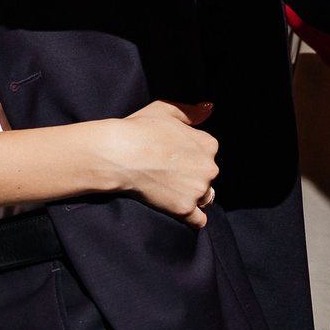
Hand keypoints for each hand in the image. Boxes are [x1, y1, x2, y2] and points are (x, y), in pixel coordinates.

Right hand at [105, 101, 217, 228]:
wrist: (119, 153)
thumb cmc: (139, 128)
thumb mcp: (166, 109)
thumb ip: (191, 111)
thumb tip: (209, 108)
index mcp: (208, 143)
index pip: (208, 154)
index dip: (191, 156)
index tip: (173, 157)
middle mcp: (209, 167)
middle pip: (207, 176)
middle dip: (193, 177)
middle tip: (168, 174)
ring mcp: (198, 189)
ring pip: (204, 197)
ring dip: (192, 196)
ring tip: (170, 190)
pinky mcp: (184, 208)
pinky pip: (198, 220)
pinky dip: (192, 218)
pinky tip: (180, 211)